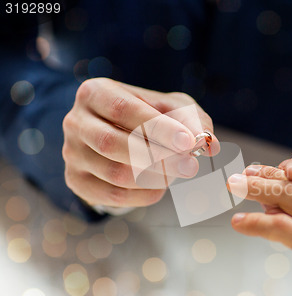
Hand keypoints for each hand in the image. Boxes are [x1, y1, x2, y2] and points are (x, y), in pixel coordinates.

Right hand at [62, 78, 217, 207]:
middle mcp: (76, 121)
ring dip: (156, 177)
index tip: (189, 142)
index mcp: (95, 92)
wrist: (118, 135)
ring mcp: (72, 153)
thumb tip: (210, 143)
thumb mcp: (170, 108)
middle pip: (113, 143)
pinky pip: (113, 196)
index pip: (122, 109)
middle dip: (159, 157)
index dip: (157, 128)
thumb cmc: (148, 116)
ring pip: (114, 172)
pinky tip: (163, 186)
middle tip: (192, 166)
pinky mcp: (76, 181)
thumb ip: (192, 120)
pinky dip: (144, 194)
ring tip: (181, 172)